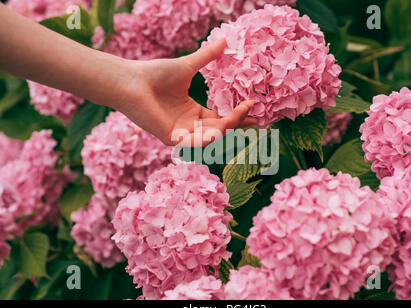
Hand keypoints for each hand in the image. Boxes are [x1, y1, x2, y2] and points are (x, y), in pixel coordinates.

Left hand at [116, 39, 255, 146]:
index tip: (253, 106)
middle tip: (257, 117)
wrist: (132, 81)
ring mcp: (182, 133)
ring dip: (228, 127)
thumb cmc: (155, 74)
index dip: (237, 114)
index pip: (220, 117)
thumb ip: (207, 57)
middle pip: (220, 128)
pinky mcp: (172, 139)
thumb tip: (225, 40)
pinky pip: (195, 142)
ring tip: (241, 113)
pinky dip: (210, 137)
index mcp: (193, 112)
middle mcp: (190, 125)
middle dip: (238, 122)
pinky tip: (223, 128)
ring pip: (212, 136)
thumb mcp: (188, 65)